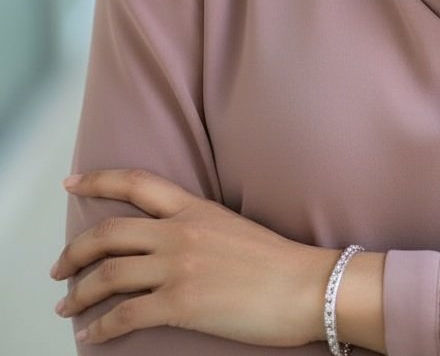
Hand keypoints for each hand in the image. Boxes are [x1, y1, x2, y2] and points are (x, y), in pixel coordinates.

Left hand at [51, 169, 339, 345]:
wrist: (305, 285)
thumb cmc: (278, 261)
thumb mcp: (232, 227)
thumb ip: (197, 226)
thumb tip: (169, 240)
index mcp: (194, 208)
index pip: (135, 183)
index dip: (97, 180)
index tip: (72, 182)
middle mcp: (180, 232)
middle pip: (108, 233)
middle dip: (73, 252)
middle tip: (58, 268)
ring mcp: (178, 267)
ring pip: (108, 275)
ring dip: (78, 293)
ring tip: (66, 306)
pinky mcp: (180, 303)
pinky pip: (124, 315)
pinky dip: (99, 327)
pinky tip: (91, 334)